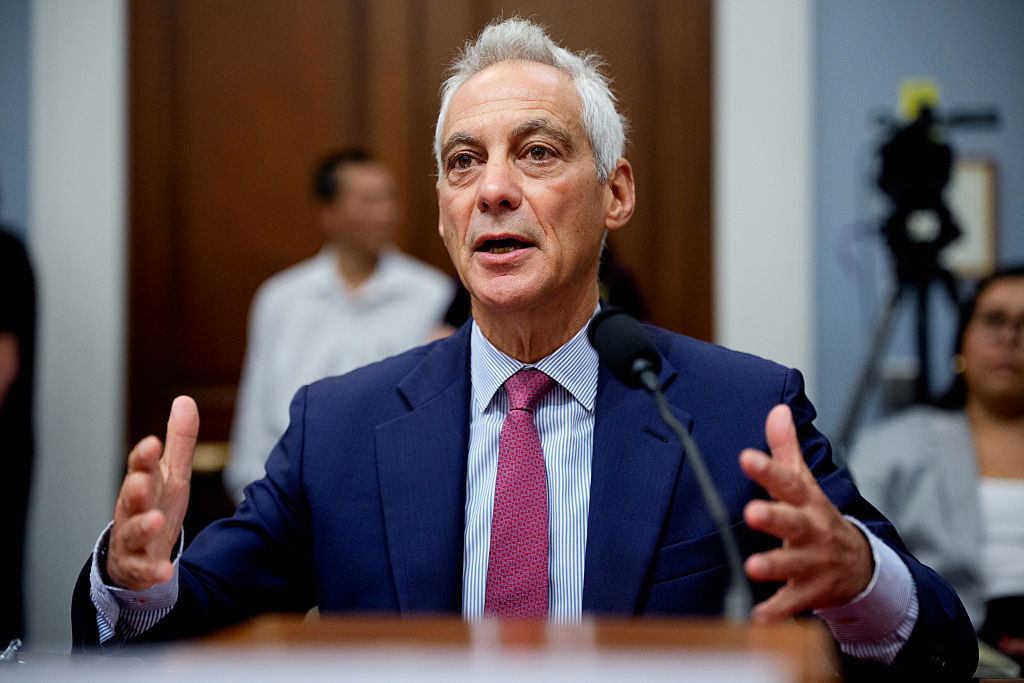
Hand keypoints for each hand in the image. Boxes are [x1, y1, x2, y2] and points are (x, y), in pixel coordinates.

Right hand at [106, 396, 198, 589]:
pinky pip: (143, 570)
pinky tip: (163, 570)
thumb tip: (185, 400)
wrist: (137, 554)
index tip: (152, 443)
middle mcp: (133, 510)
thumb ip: (179, 440)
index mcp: (143, 484)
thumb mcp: (172, 473)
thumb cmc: (155, 506)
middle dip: (135, 489)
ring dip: (142, 526)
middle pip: (131, 497)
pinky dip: (152, 570)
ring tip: (156, 521)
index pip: (140, 467)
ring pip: (131, 532)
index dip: (144, 456)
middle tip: (142, 482)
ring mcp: (132, 539)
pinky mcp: (137, 567)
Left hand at [739, 404, 872, 622]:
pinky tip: (756, 618)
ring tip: (752, 567)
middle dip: (773, 517)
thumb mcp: (805, 483)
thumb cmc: (817, 517)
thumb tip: (777, 408)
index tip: (746, 457)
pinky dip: (776, 613)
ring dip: (773, 565)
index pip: (787, 481)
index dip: (768, 468)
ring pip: (793, 564)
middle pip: (793, 521)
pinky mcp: (810, 592)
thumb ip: (786, 449)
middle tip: (751, 512)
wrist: (859, 566)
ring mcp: (813, 562)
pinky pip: (792, 604)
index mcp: (807, 502)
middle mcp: (811, 530)